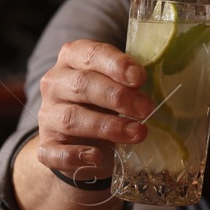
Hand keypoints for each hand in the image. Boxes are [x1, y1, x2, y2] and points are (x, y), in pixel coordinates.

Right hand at [34, 39, 152, 179]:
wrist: (86, 139)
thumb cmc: (108, 103)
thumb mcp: (119, 85)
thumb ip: (132, 81)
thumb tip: (163, 84)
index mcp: (73, 59)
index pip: (90, 53)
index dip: (115, 64)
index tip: (139, 77)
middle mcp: (55, 83)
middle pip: (82, 85)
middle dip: (118, 97)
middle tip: (147, 108)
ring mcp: (47, 116)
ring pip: (72, 118)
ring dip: (108, 126)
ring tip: (138, 133)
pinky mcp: (46, 146)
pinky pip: (54, 152)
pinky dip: (75, 155)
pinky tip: (96, 156)